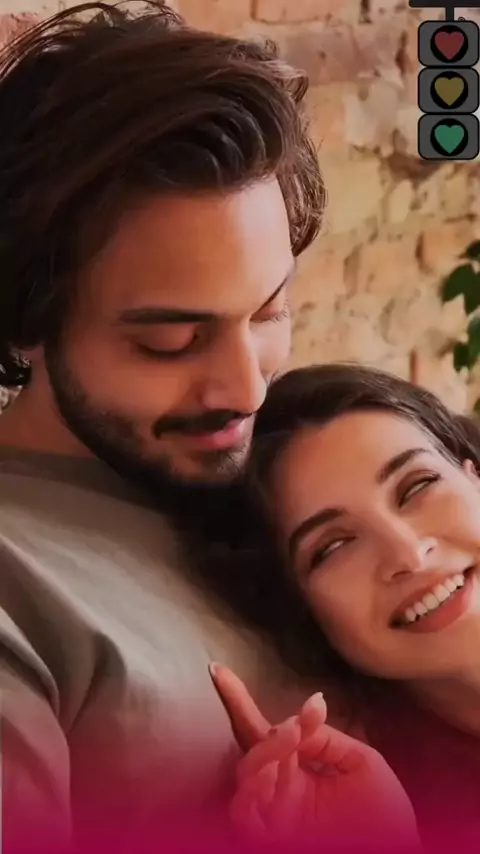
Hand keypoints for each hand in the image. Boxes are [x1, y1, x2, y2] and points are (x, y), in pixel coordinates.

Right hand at [210, 664, 419, 851]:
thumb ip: (328, 738)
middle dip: (262, 726)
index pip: (266, 731)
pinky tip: (271, 770)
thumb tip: (305, 710)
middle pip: (251, 747)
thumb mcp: (364, 764)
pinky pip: (243, 808)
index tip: (218, 669)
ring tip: (292, 738)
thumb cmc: (385, 817)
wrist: (396, 853)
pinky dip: (252, 786)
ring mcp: (271, 811)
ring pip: (246, 772)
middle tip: (296, 726)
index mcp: (297, 769)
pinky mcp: (266, 834)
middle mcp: (278, 787)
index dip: (239, 700)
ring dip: (267, 751)